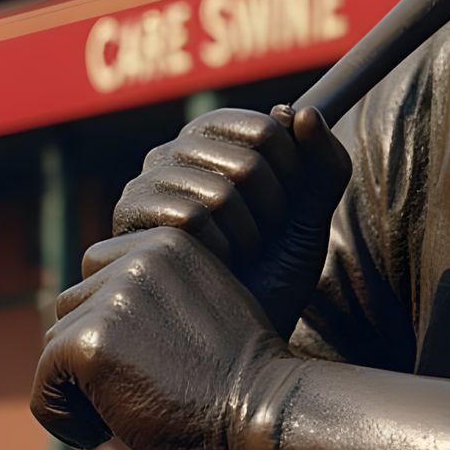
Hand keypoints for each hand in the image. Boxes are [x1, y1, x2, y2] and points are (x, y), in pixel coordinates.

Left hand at [30, 226, 297, 449]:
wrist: (265, 411)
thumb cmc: (243, 376)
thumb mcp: (206, 308)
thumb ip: (159, 295)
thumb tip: (99, 314)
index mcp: (168, 242)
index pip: (98, 270)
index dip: (109, 321)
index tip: (144, 361)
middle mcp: (137, 258)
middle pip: (72, 306)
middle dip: (90, 354)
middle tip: (134, 394)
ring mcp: (112, 298)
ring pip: (55, 343)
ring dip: (77, 385)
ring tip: (121, 414)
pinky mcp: (89, 343)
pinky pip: (43, 383)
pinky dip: (61, 416)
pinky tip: (103, 434)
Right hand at [112, 106, 350, 337]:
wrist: (239, 337)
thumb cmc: (273, 272)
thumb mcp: (310, 216)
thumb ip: (323, 163)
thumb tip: (300, 111)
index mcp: (213, 138)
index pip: (266, 128)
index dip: (293, 172)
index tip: (289, 206)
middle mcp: (172, 153)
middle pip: (248, 161)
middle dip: (272, 210)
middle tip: (262, 240)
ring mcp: (144, 184)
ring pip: (221, 192)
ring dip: (246, 236)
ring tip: (237, 257)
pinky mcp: (126, 222)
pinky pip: (189, 219)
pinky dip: (216, 251)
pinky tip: (211, 269)